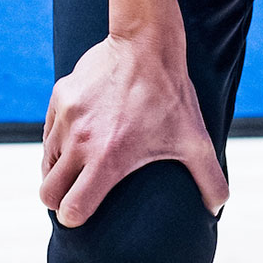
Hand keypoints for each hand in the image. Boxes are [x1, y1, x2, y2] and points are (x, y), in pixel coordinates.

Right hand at [39, 32, 227, 227]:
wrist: (145, 44)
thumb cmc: (171, 95)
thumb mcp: (195, 141)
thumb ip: (210, 180)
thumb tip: (216, 210)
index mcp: (108, 159)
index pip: (72, 208)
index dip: (75, 218)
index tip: (81, 216)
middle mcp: (80, 140)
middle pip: (48, 192)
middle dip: (58, 201)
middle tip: (74, 197)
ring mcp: (66, 117)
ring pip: (46, 160)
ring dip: (58, 170)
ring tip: (77, 169)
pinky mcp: (60, 97)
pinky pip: (48, 132)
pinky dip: (56, 143)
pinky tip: (76, 140)